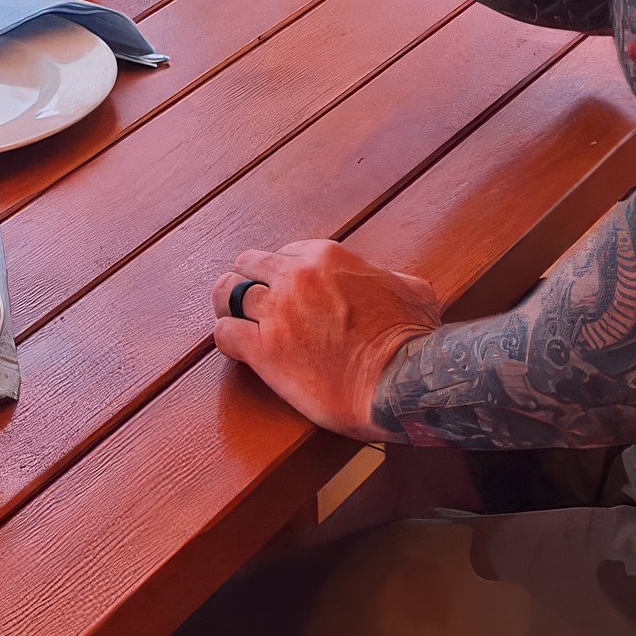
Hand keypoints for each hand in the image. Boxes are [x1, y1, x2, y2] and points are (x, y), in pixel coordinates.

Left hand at [212, 238, 444, 439]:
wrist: (402, 381)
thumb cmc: (412, 338)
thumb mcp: (412, 288)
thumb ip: (389, 278)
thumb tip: (389, 282)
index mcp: (326, 256)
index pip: (284, 253)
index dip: (282, 274)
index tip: (286, 293)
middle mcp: (296, 276)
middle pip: (247, 265)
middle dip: (248, 282)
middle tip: (253, 305)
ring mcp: (277, 312)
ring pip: (227, 293)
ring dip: (228, 307)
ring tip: (235, 321)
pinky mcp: (264, 350)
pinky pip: (224, 334)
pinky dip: (226, 339)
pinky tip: (238, 349)